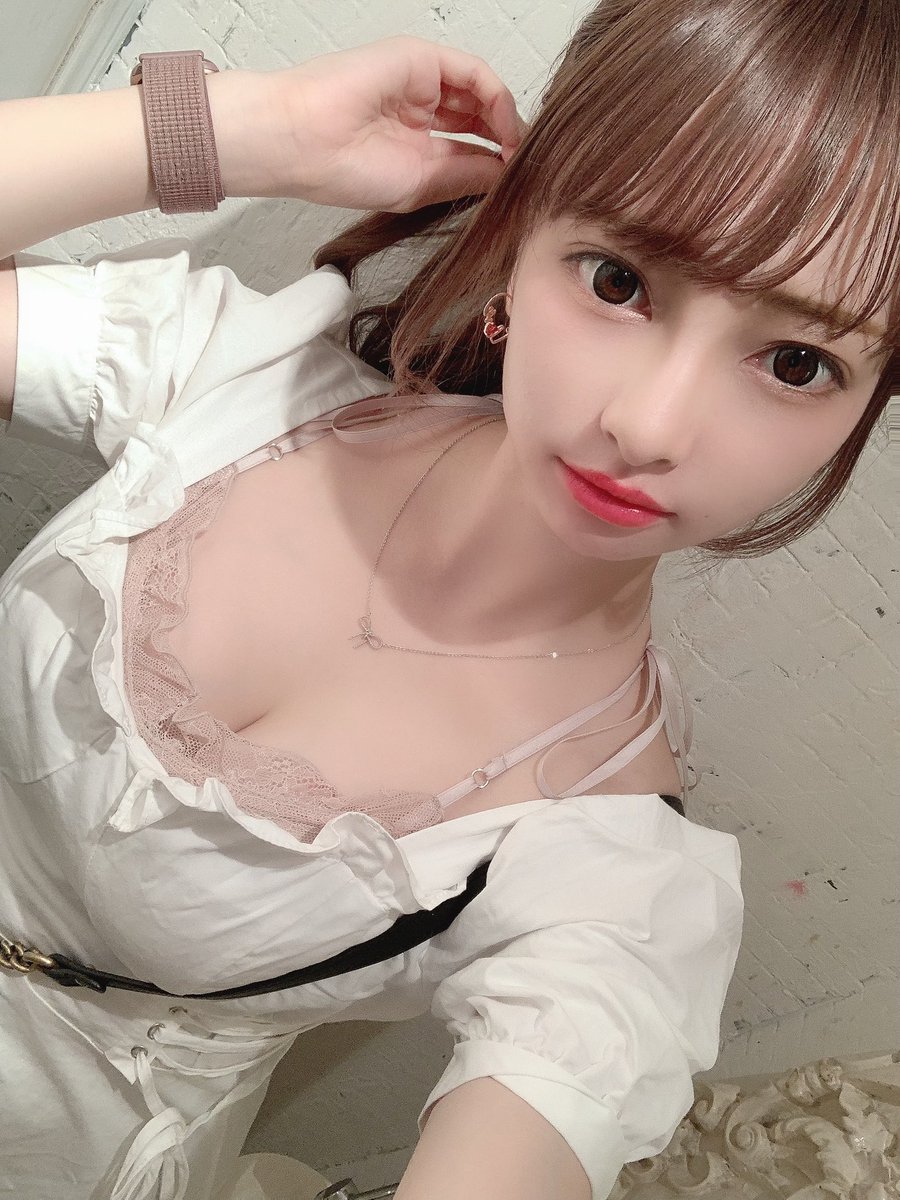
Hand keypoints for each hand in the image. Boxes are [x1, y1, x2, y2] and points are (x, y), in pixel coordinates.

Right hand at [271, 35, 526, 211]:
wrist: (305, 144)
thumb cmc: (343, 170)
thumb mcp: (421, 185)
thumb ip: (466, 176)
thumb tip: (506, 177)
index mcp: (415, 146)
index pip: (471, 150)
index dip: (499, 165)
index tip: (521, 187)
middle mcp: (421, 112)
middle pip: (480, 120)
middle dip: (509, 143)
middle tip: (532, 168)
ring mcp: (423, 83)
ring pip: (482, 96)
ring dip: (509, 124)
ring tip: (523, 154)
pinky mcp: (422, 60)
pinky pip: (474, 75)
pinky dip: (498, 101)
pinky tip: (508, 131)